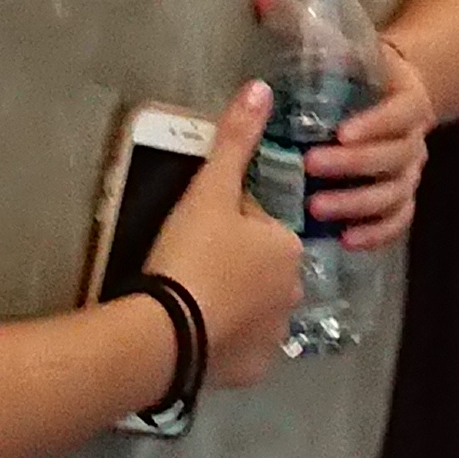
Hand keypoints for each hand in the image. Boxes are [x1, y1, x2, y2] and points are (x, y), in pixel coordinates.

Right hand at [156, 85, 306, 391]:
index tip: (195, 232)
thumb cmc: (190, 255)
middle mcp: (293, 293)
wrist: (165, 333)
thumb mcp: (208, 192)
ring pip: (250, 307)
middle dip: (231, 264)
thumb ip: (235, 140)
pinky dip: (220, 339)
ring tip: (187, 298)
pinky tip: (193, 330)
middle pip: (257, 267)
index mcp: (288, 247)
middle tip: (187, 264)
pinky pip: (238, 346)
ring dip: (227, 302)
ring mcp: (274, 336)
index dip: (224, 223)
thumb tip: (261, 87)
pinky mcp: (251, 370)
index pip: (257, 224)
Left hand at [257, 0, 434, 250]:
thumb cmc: (355, 72)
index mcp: (405, 98)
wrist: (392, 94)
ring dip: (359, 204)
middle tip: (311, 168)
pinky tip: (346, 241)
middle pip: (395, 157)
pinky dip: (376, 234)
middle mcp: (415, 138)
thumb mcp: (336, 45)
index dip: (373, 124)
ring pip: (396, 194)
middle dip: (353, 165)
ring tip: (319, 211)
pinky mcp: (401, 198)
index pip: (398, 113)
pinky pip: (398, 221)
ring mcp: (410, 171)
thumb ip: (301, 23)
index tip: (339, 132)